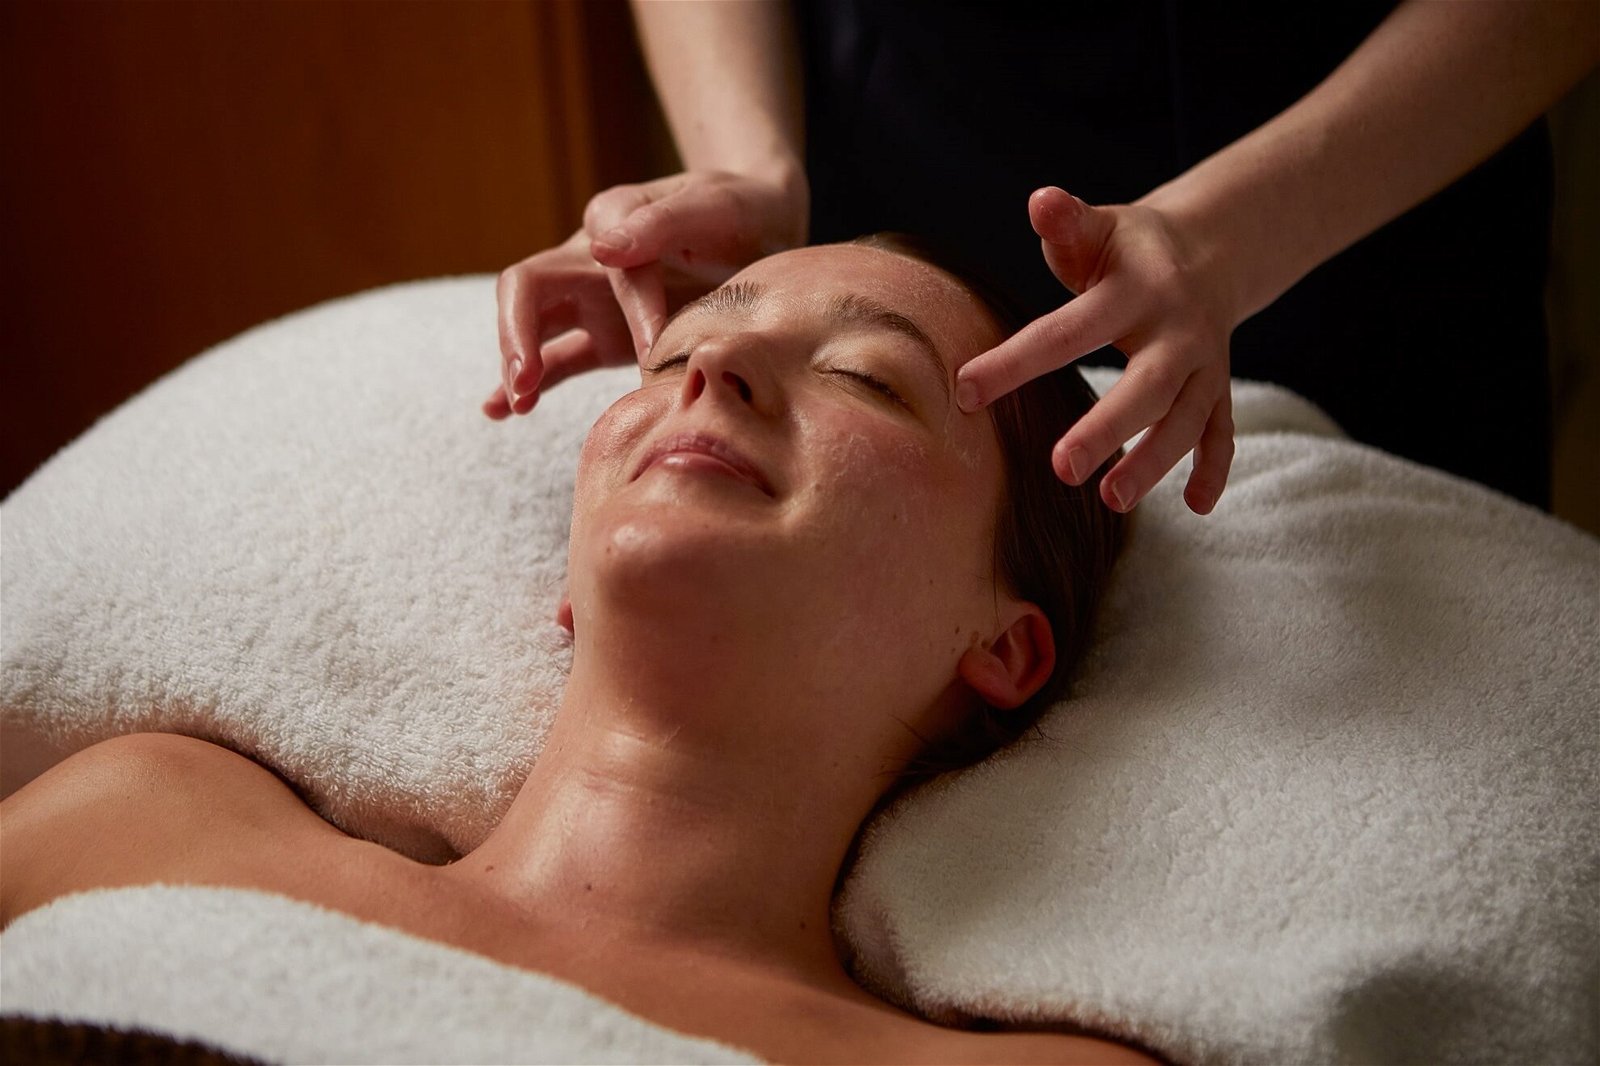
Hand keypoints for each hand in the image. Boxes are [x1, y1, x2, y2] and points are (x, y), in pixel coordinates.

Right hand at [486, 169, 805, 419]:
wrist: (766, 229)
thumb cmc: (738, 212)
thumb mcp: (712, 206)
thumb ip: (660, 222)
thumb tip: (601, 247)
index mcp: (612, 218)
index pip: (597, 261)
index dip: (631, 307)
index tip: (660, 346)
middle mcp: (588, 257)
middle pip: (526, 290)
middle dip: (518, 335)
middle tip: (525, 381)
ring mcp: (592, 299)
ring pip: (533, 328)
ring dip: (517, 363)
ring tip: (514, 407)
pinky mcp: (605, 335)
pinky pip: (558, 359)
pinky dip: (531, 383)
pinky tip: (502, 411)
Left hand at [955, 187, 1236, 514]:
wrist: (1212, 250)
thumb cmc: (1127, 248)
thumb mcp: (1098, 227)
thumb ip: (1067, 221)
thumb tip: (1040, 200)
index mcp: (1138, 290)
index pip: (1069, 330)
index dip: (1016, 360)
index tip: (965, 391)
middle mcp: (1178, 331)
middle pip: (1146, 386)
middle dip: (1107, 428)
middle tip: (1060, 468)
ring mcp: (1205, 365)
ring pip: (1186, 421)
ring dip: (1154, 462)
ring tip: (1112, 499)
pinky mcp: (1218, 389)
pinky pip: (1222, 433)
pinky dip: (1214, 469)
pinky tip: (1196, 507)